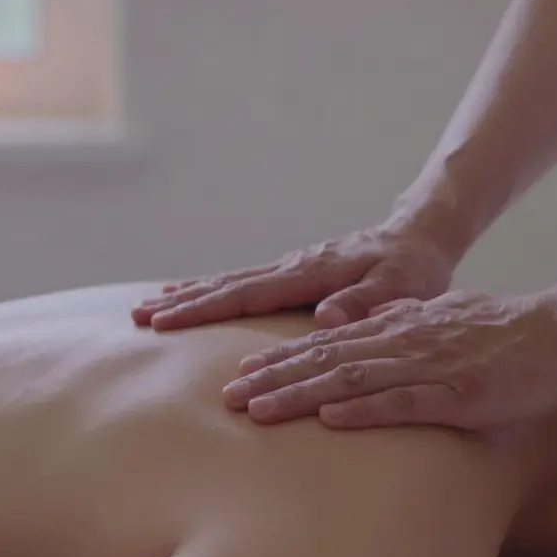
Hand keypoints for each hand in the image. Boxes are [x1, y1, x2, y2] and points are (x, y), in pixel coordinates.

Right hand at [131, 224, 456, 330]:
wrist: (419, 237)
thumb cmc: (413, 269)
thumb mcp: (401, 289)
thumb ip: (365, 302)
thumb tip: (325, 317)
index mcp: (311, 273)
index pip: (247, 293)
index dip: (205, 308)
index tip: (166, 319)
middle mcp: (292, 266)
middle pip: (226, 285)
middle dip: (181, 302)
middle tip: (138, 317)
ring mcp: (289, 267)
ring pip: (229, 282)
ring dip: (188, 296)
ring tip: (148, 308)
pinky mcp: (292, 273)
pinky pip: (243, 284)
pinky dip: (212, 291)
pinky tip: (191, 297)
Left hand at [221, 289, 556, 429]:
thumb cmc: (507, 331)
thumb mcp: (444, 319)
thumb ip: (402, 324)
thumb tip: (362, 328)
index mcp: (400, 328)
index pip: (328, 344)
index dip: (282, 359)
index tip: (243, 374)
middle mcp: (405, 342)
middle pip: (326, 360)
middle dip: (273, 379)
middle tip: (228, 397)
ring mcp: (430, 367)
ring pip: (351, 380)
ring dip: (300, 395)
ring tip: (258, 410)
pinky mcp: (458, 393)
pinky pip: (403, 402)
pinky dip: (364, 411)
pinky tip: (330, 420)